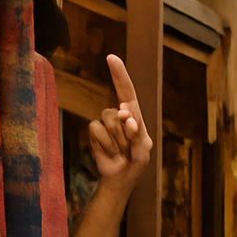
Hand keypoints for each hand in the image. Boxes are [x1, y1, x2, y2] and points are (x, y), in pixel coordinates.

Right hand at [87, 55, 152, 191]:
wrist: (119, 178)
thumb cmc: (135, 163)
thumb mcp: (143, 150)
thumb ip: (137, 132)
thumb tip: (124, 113)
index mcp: (135, 116)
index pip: (127, 91)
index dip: (119, 74)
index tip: (111, 57)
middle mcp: (119, 115)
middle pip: (119, 110)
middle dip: (126, 131)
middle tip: (130, 148)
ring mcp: (105, 122)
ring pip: (109, 119)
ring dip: (118, 140)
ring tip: (121, 151)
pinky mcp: (94, 131)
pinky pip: (96, 129)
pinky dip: (106, 144)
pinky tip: (111, 153)